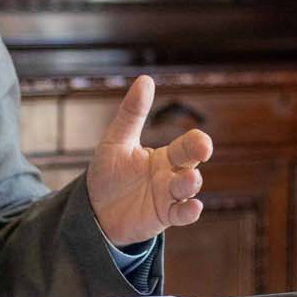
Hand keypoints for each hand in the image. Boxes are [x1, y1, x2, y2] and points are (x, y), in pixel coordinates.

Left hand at [88, 76, 214, 246]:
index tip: (201, 140)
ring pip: (187, 189)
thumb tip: (146, 79)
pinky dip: (190, 212)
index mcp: (164, 156)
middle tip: (203, 148)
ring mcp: (169, 197)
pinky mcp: (162, 217)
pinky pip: (181, 215)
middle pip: (191, 162)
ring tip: (190, 179)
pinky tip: (194, 207)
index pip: (186, 145)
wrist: (92, 210)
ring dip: (191, 184)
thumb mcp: (117, 140)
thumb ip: (132, 113)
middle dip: (198, 153)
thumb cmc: (108, 173)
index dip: (196, 141)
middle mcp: (171, 175)